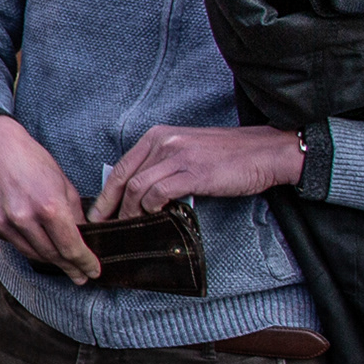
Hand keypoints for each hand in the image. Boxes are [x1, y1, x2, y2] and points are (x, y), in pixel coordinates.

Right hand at [0, 114, 100, 283]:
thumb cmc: (32, 161)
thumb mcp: (63, 183)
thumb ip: (74, 213)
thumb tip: (83, 238)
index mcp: (49, 206)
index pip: (71, 247)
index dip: (85, 263)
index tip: (93, 272)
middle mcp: (25, 218)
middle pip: (52, 256)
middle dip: (70, 268)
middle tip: (80, 277)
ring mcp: (4, 223)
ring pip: (32, 254)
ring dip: (50, 260)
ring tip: (62, 264)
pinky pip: (14, 243)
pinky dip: (28, 244)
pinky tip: (35, 238)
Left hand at [89, 124, 304, 220]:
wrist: (265, 152)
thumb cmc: (228, 157)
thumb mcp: (187, 152)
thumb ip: (162, 165)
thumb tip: (137, 193)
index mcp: (158, 136)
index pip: (121, 167)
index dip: (106, 194)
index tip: (98, 214)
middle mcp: (164, 142)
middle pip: (124, 179)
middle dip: (110, 207)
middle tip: (106, 228)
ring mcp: (178, 156)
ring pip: (137, 188)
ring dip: (131, 213)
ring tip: (132, 228)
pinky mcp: (194, 173)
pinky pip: (159, 194)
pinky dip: (152, 209)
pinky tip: (155, 217)